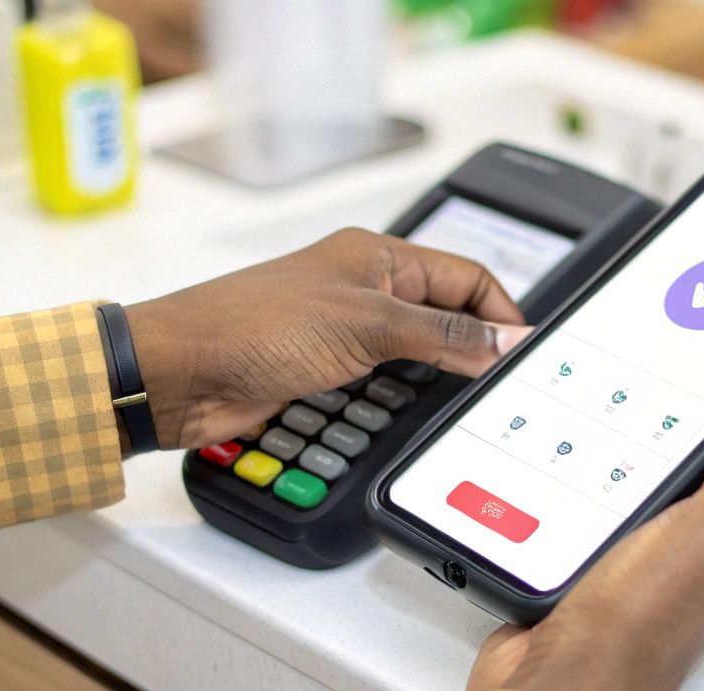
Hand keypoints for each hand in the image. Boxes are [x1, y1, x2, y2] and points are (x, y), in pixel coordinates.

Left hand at [122, 228, 527, 450]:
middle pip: (445, 318)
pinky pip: (381, 389)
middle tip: (501, 388)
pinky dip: (399, 406)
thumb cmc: (254, 326)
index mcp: (377, 257)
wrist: (180, 374)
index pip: (465, 276)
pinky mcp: (323, 374)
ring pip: (415, 358)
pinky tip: (408, 421)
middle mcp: (363, 290)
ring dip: (434, 384)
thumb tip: (502, 340)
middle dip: (473, 351)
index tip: (524, 354)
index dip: (500, 312)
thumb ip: (443, 333)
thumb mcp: (367, 325)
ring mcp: (343, 334)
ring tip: (460, 409)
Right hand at [467, 382, 703, 690]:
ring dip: (610, 448)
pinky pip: (577, 506)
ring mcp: (632, 559)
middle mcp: (689, 549)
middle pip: (686, 463)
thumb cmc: (646, 620)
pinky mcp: (580, 565)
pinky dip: (566, 484)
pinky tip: (556, 458)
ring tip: (600, 399)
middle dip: (669, 419)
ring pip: (627, 480)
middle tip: (655, 364)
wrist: (561, 684)